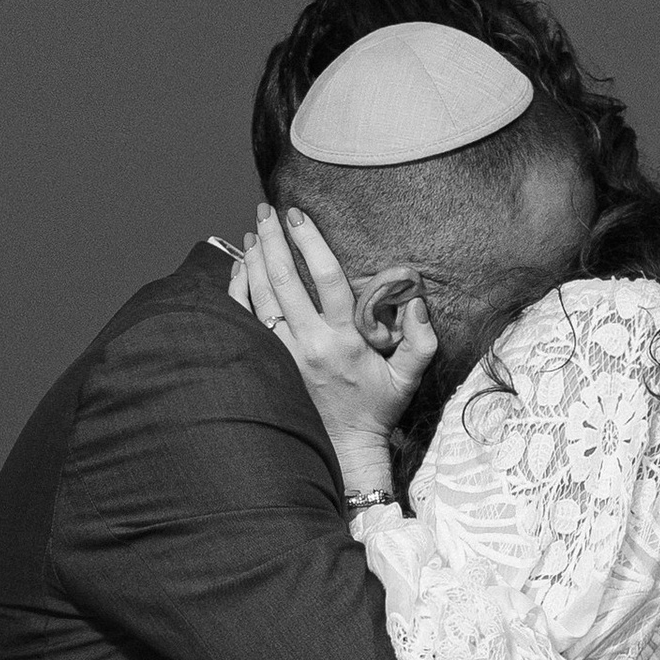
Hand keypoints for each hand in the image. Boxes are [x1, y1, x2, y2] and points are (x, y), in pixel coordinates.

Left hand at [242, 203, 437, 495]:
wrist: (346, 448)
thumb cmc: (378, 409)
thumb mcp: (408, 378)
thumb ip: (421, 340)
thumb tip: (416, 304)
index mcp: (344, 340)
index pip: (325, 279)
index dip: (309, 243)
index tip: (298, 215)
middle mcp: (310, 344)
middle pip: (283, 281)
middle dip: (273, 241)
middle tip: (266, 210)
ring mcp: (285, 356)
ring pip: (259, 300)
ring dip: (254, 262)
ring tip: (254, 232)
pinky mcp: (270, 366)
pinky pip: (246, 323)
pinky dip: (239, 294)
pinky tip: (240, 270)